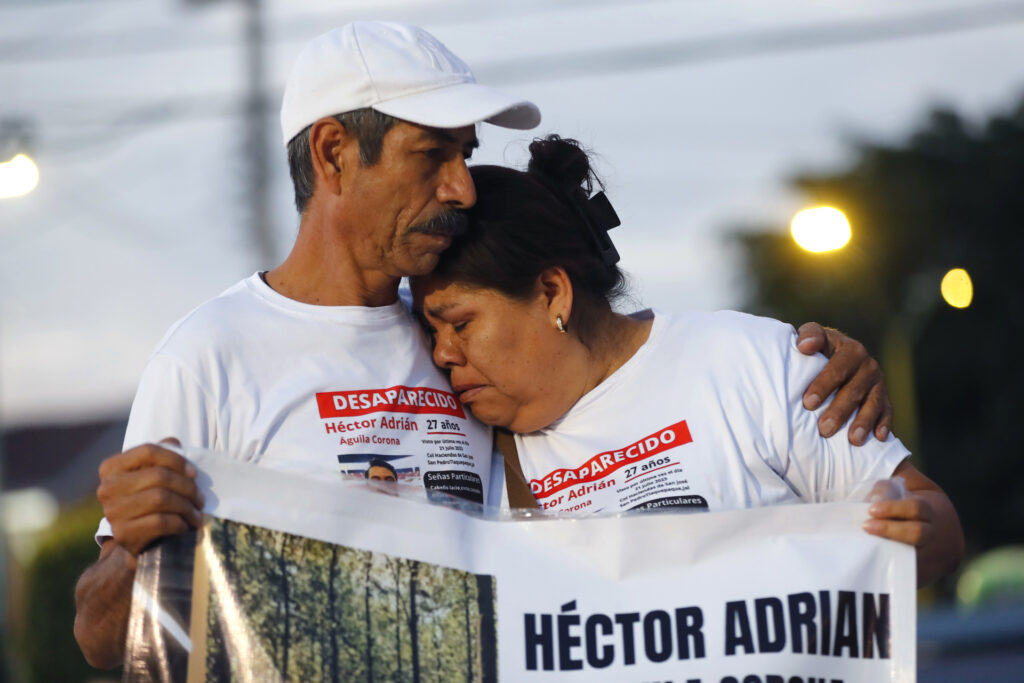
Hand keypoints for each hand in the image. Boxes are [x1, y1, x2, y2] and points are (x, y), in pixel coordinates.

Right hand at [96, 439, 203, 556]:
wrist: (137, 542)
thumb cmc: (149, 501)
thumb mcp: (154, 474)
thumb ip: (162, 454)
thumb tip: (174, 443)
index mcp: (111, 468)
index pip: (148, 451)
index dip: (176, 459)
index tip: (194, 473)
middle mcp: (107, 488)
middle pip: (159, 476)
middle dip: (187, 487)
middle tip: (201, 498)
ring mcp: (112, 512)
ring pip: (161, 499)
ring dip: (187, 507)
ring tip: (197, 514)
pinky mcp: (122, 533)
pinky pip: (160, 522)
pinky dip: (179, 523)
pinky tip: (185, 525)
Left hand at [796, 322, 891, 444]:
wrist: (838, 355)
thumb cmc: (819, 349)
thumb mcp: (814, 336)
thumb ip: (809, 335)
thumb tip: (805, 346)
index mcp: (851, 349)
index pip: (836, 369)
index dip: (823, 385)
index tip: (808, 403)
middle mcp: (868, 365)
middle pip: (853, 391)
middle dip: (839, 411)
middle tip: (823, 429)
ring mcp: (878, 383)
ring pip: (872, 404)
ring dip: (863, 422)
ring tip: (853, 440)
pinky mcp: (885, 398)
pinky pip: (887, 412)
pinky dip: (884, 424)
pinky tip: (879, 438)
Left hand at [860, 464, 963, 586]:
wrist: (947, 540)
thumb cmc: (922, 506)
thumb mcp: (916, 487)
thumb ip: (898, 475)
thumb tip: (878, 447)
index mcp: (933, 510)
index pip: (917, 509)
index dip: (893, 509)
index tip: (870, 509)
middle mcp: (936, 535)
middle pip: (916, 533)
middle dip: (889, 529)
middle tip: (865, 526)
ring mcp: (932, 557)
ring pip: (913, 557)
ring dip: (888, 552)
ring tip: (865, 546)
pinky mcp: (922, 576)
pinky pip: (906, 576)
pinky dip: (889, 572)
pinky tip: (870, 567)